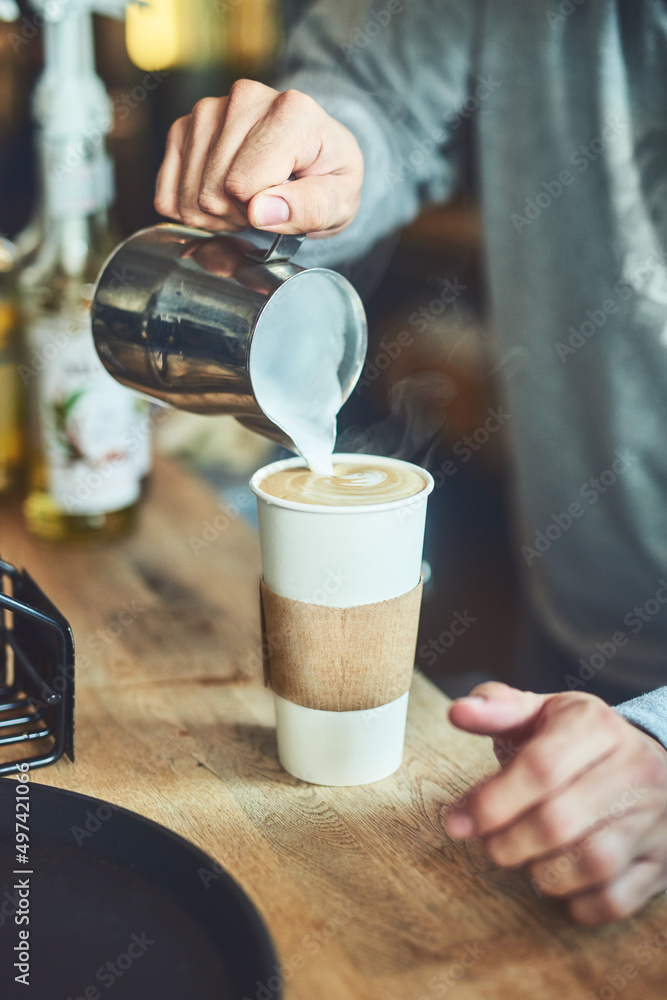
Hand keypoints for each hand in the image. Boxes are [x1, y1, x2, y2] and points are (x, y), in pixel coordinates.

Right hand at [154, 79, 363, 236]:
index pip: (242, 185)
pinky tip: (218, 199)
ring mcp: (209, 109)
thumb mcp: (340, 201)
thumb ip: (310, 208)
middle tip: (264, 208)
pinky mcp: (184, 127)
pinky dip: (190, 209)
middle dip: (237, 216)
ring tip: (246, 202)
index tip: (281, 207)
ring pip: (189, 195)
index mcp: (291, 111)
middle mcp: (246, 98)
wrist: (312, 156)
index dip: (259, 214)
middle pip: (212, 192)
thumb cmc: (328, 178)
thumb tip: (261, 211)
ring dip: (215, 215)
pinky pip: (167, 193)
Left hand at [444, 682, 666, 923]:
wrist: (648, 759)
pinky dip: (581, 904)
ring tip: (525, 861)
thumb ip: (497, 709)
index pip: (541, 767)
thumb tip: (458, 712)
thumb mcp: (540, 711)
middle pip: (560, 820)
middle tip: (489, 845)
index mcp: (596, 726)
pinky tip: (562, 887)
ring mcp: (653, 819)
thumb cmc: (577, 739)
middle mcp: (633, 770)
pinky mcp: (662, 862)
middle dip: (510, 842)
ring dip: (544, 874)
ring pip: (593, 863)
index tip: (458, 821)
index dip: (493, 800)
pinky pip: (619, 899)